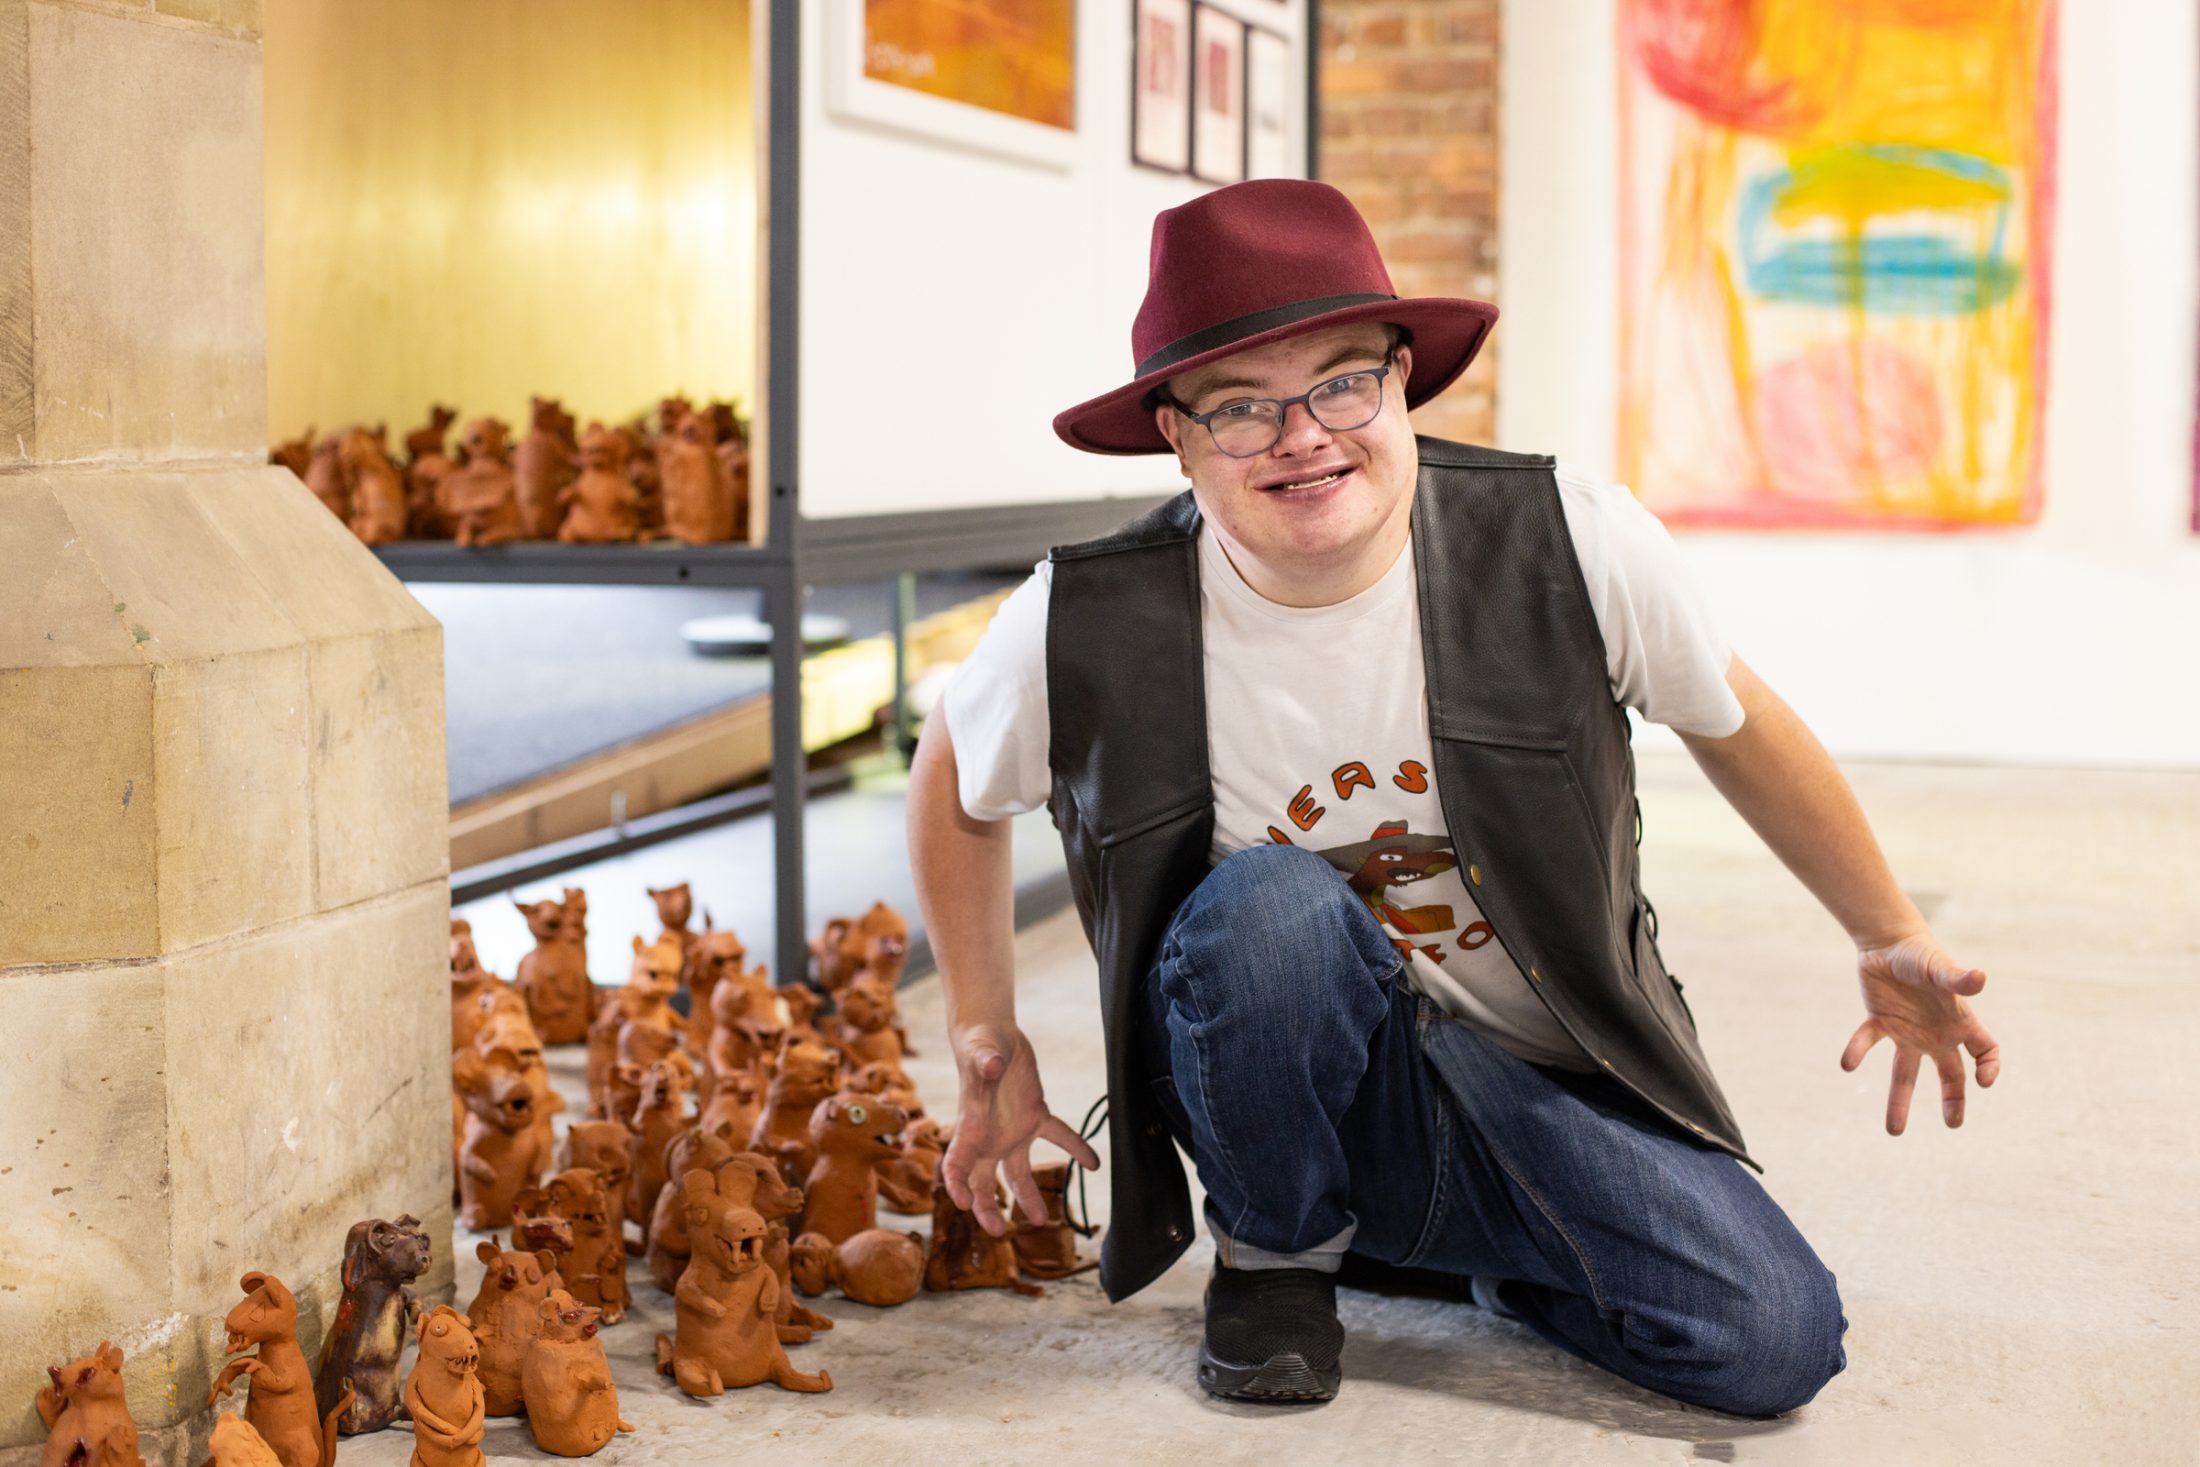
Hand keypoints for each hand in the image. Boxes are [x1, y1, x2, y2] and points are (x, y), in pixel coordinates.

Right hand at [940, 1021, 1100, 1237]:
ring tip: (1043, 1220)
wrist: (993, 1035)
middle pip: (984, 1181)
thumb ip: (984, 1063)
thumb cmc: (979, 1044)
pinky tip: (1094, 1163)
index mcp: (969, 1127)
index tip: (963, 1204)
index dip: (956, 1185)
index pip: (956, 1164)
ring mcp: (1012, 1130)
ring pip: (1018, 1172)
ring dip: (1029, 1195)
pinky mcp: (1035, 1115)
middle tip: (999, 1231)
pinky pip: (1058, 1136)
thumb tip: (991, 1067)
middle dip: (988, 1208)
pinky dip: (1076, 1148)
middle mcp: (989, 1137)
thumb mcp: (980, 1052)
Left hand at [1841, 931, 2002, 1134]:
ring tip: (1894, 1132)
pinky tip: (1846, 1065)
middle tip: (1953, 1124)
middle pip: (1950, 1074)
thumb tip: (1980, 978)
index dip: (1989, 1066)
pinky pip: (1868, 1041)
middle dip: (1953, 1100)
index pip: (1985, 1051)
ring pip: (1905, 1074)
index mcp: (1960, 1022)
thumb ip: (1957, 977)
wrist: (1888, 943)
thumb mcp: (1939, 966)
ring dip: (1899, 1101)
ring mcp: (1907, 1032)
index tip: (1983, 1081)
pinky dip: (1857, 1051)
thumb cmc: (1921, 954)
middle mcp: (1936, 1034)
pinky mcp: (1879, 1023)